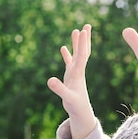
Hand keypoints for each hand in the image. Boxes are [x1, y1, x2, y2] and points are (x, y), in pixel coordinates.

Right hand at [47, 24, 95, 138]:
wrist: (81, 113)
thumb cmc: (75, 106)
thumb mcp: (67, 98)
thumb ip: (59, 89)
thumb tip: (50, 80)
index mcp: (78, 73)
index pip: (82, 55)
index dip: (82, 43)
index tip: (84, 30)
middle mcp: (78, 71)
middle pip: (83, 51)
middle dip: (85, 39)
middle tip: (87, 25)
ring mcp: (75, 73)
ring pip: (77, 55)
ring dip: (77, 43)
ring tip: (77, 30)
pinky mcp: (71, 77)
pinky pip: (69, 63)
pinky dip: (67, 55)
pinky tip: (63, 47)